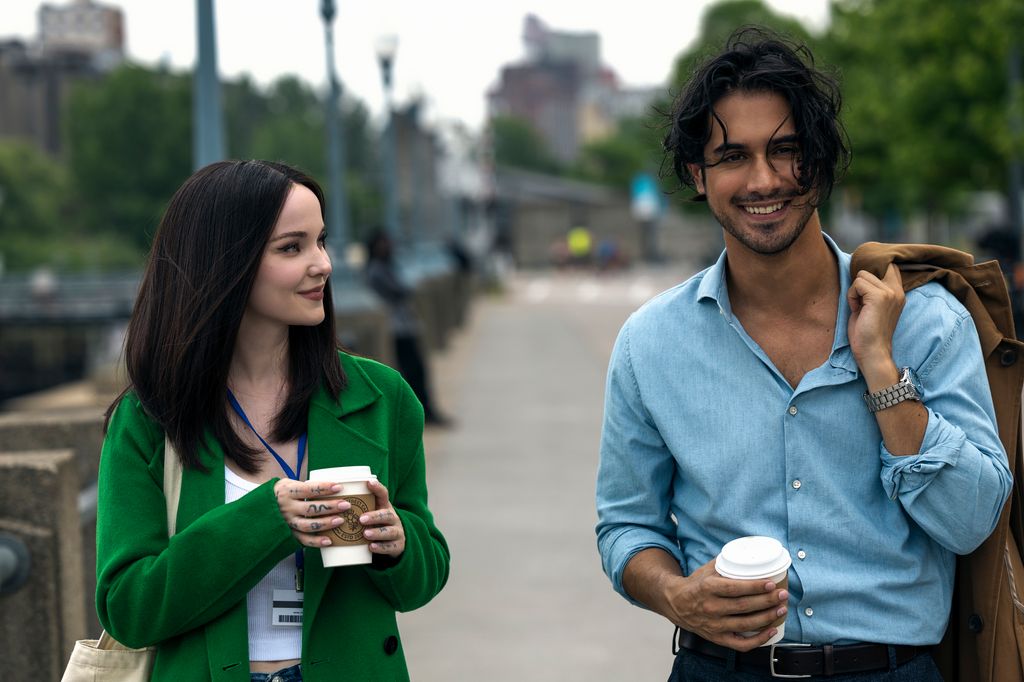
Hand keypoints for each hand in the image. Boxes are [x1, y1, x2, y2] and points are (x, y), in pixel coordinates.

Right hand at [273, 479, 350, 547]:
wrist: (258, 509)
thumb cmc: (280, 494)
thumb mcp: (288, 484)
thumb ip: (305, 486)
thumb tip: (331, 486)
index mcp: (287, 491)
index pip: (308, 489)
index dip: (324, 488)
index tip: (339, 487)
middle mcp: (286, 507)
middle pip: (311, 508)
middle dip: (330, 506)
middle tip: (346, 505)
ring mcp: (287, 522)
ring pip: (308, 525)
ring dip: (326, 523)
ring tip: (340, 520)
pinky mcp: (288, 534)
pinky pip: (303, 540)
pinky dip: (316, 541)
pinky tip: (330, 541)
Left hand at [359, 479, 405, 557]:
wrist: (393, 543)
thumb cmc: (375, 525)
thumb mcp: (369, 514)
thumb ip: (356, 509)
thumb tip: (330, 502)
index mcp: (385, 507)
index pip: (383, 495)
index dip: (377, 488)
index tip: (369, 482)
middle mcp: (393, 518)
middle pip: (387, 514)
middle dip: (374, 516)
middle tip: (361, 519)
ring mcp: (397, 532)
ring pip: (390, 531)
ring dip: (377, 532)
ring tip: (365, 534)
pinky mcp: (398, 546)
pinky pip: (391, 546)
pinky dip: (381, 547)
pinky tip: (371, 547)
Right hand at [665, 560, 787, 651]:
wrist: (675, 604)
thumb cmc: (694, 586)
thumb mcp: (706, 571)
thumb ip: (725, 565)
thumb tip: (748, 557)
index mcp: (707, 588)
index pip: (735, 588)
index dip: (755, 586)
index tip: (771, 583)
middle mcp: (711, 607)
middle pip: (744, 606)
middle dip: (767, 600)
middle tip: (782, 594)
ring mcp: (714, 625)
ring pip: (746, 624)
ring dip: (767, 617)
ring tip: (781, 609)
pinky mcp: (717, 638)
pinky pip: (741, 644)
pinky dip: (759, 639)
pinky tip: (771, 631)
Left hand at [847, 264, 904, 375]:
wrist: (873, 352)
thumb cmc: (868, 333)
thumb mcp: (873, 307)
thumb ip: (873, 291)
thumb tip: (860, 276)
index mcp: (898, 293)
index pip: (890, 266)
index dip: (873, 270)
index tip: (863, 288)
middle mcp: (897, 291)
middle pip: (873, 268)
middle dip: (861, 282)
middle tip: (861, 301)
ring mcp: (889, 293)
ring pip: (862, 275)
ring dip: (854, 291)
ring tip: (859, 307)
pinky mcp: (879, 296)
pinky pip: (857, 284)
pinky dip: (851, 296)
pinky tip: (856, 310)